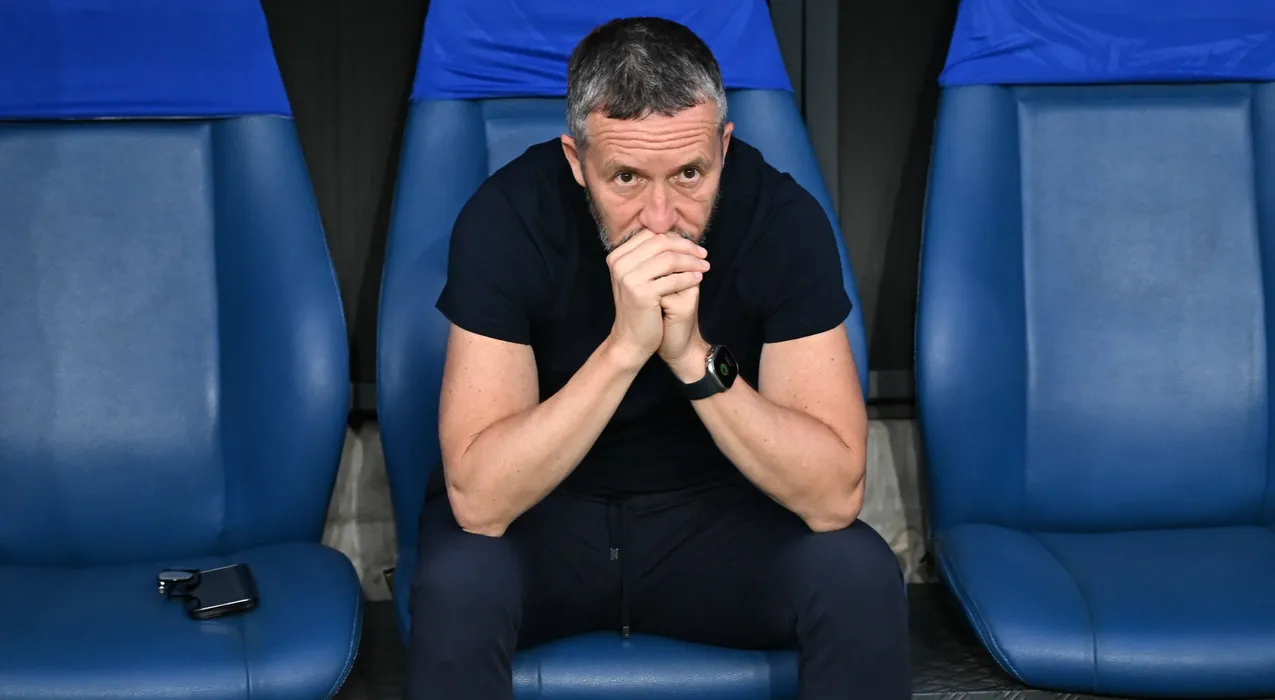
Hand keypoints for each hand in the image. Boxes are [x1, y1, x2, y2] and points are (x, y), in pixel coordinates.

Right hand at [605, 232, 709, 369]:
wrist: (630, 340)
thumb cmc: (640, 308)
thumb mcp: (639, 277)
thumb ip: (650, 256)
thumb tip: (677, 235)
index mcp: (618, 256)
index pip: (651, 235)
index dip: (676, 238)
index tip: (693, 247)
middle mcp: (619, 263)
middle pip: (661, 243)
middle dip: (687, 247)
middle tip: (704, 254)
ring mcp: (628, 277)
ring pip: (669, 259)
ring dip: (692, 262)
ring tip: (705, 266)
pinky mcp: (641, 292)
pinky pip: (673, 279)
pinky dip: (689, 277)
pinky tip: (699, 279)